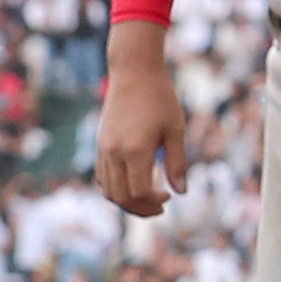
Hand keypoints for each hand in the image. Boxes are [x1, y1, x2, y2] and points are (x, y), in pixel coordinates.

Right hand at [93, 30, 188, 217]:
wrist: (133, 72)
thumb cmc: (160, 98)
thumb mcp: (175, 129)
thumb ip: (177, 163)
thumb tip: (181, 192)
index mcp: (135, 149)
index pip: (139, 192)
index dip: (154, 202)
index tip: (168, 196)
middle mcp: (114, 152)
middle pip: (121, 197)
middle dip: (141, 209)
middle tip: (160, 207)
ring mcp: (103, 149)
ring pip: (108, 191)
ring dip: (127, 202)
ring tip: (148, 200)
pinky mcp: (99, 145)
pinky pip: (102, 177)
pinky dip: (115, 189)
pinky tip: (132, 186)